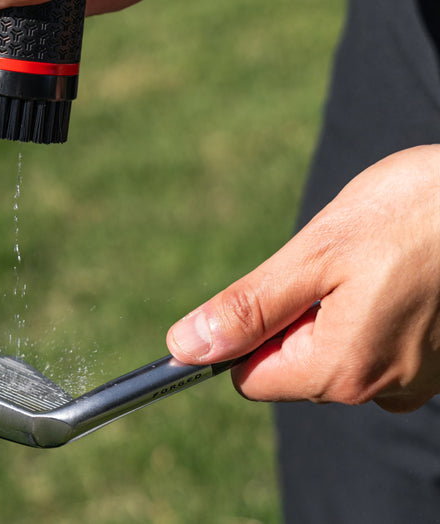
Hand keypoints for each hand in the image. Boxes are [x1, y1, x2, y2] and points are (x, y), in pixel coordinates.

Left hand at [167, 146, 439, 411]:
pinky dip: (373, 301)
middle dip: (298, 309)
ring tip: (376, 258)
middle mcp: (381, 387)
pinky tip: (400, 266)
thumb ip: (250, 308)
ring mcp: (416, 374)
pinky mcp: (437, 355)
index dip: (247, 329)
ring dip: (337, 302)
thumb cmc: (411, 212)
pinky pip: (376, 336)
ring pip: (335, 345)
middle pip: (294, 361)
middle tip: (338, 259)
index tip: (275, 282)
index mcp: (343, 370)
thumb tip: (185, 348)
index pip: (251, 376)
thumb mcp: (315, 254)